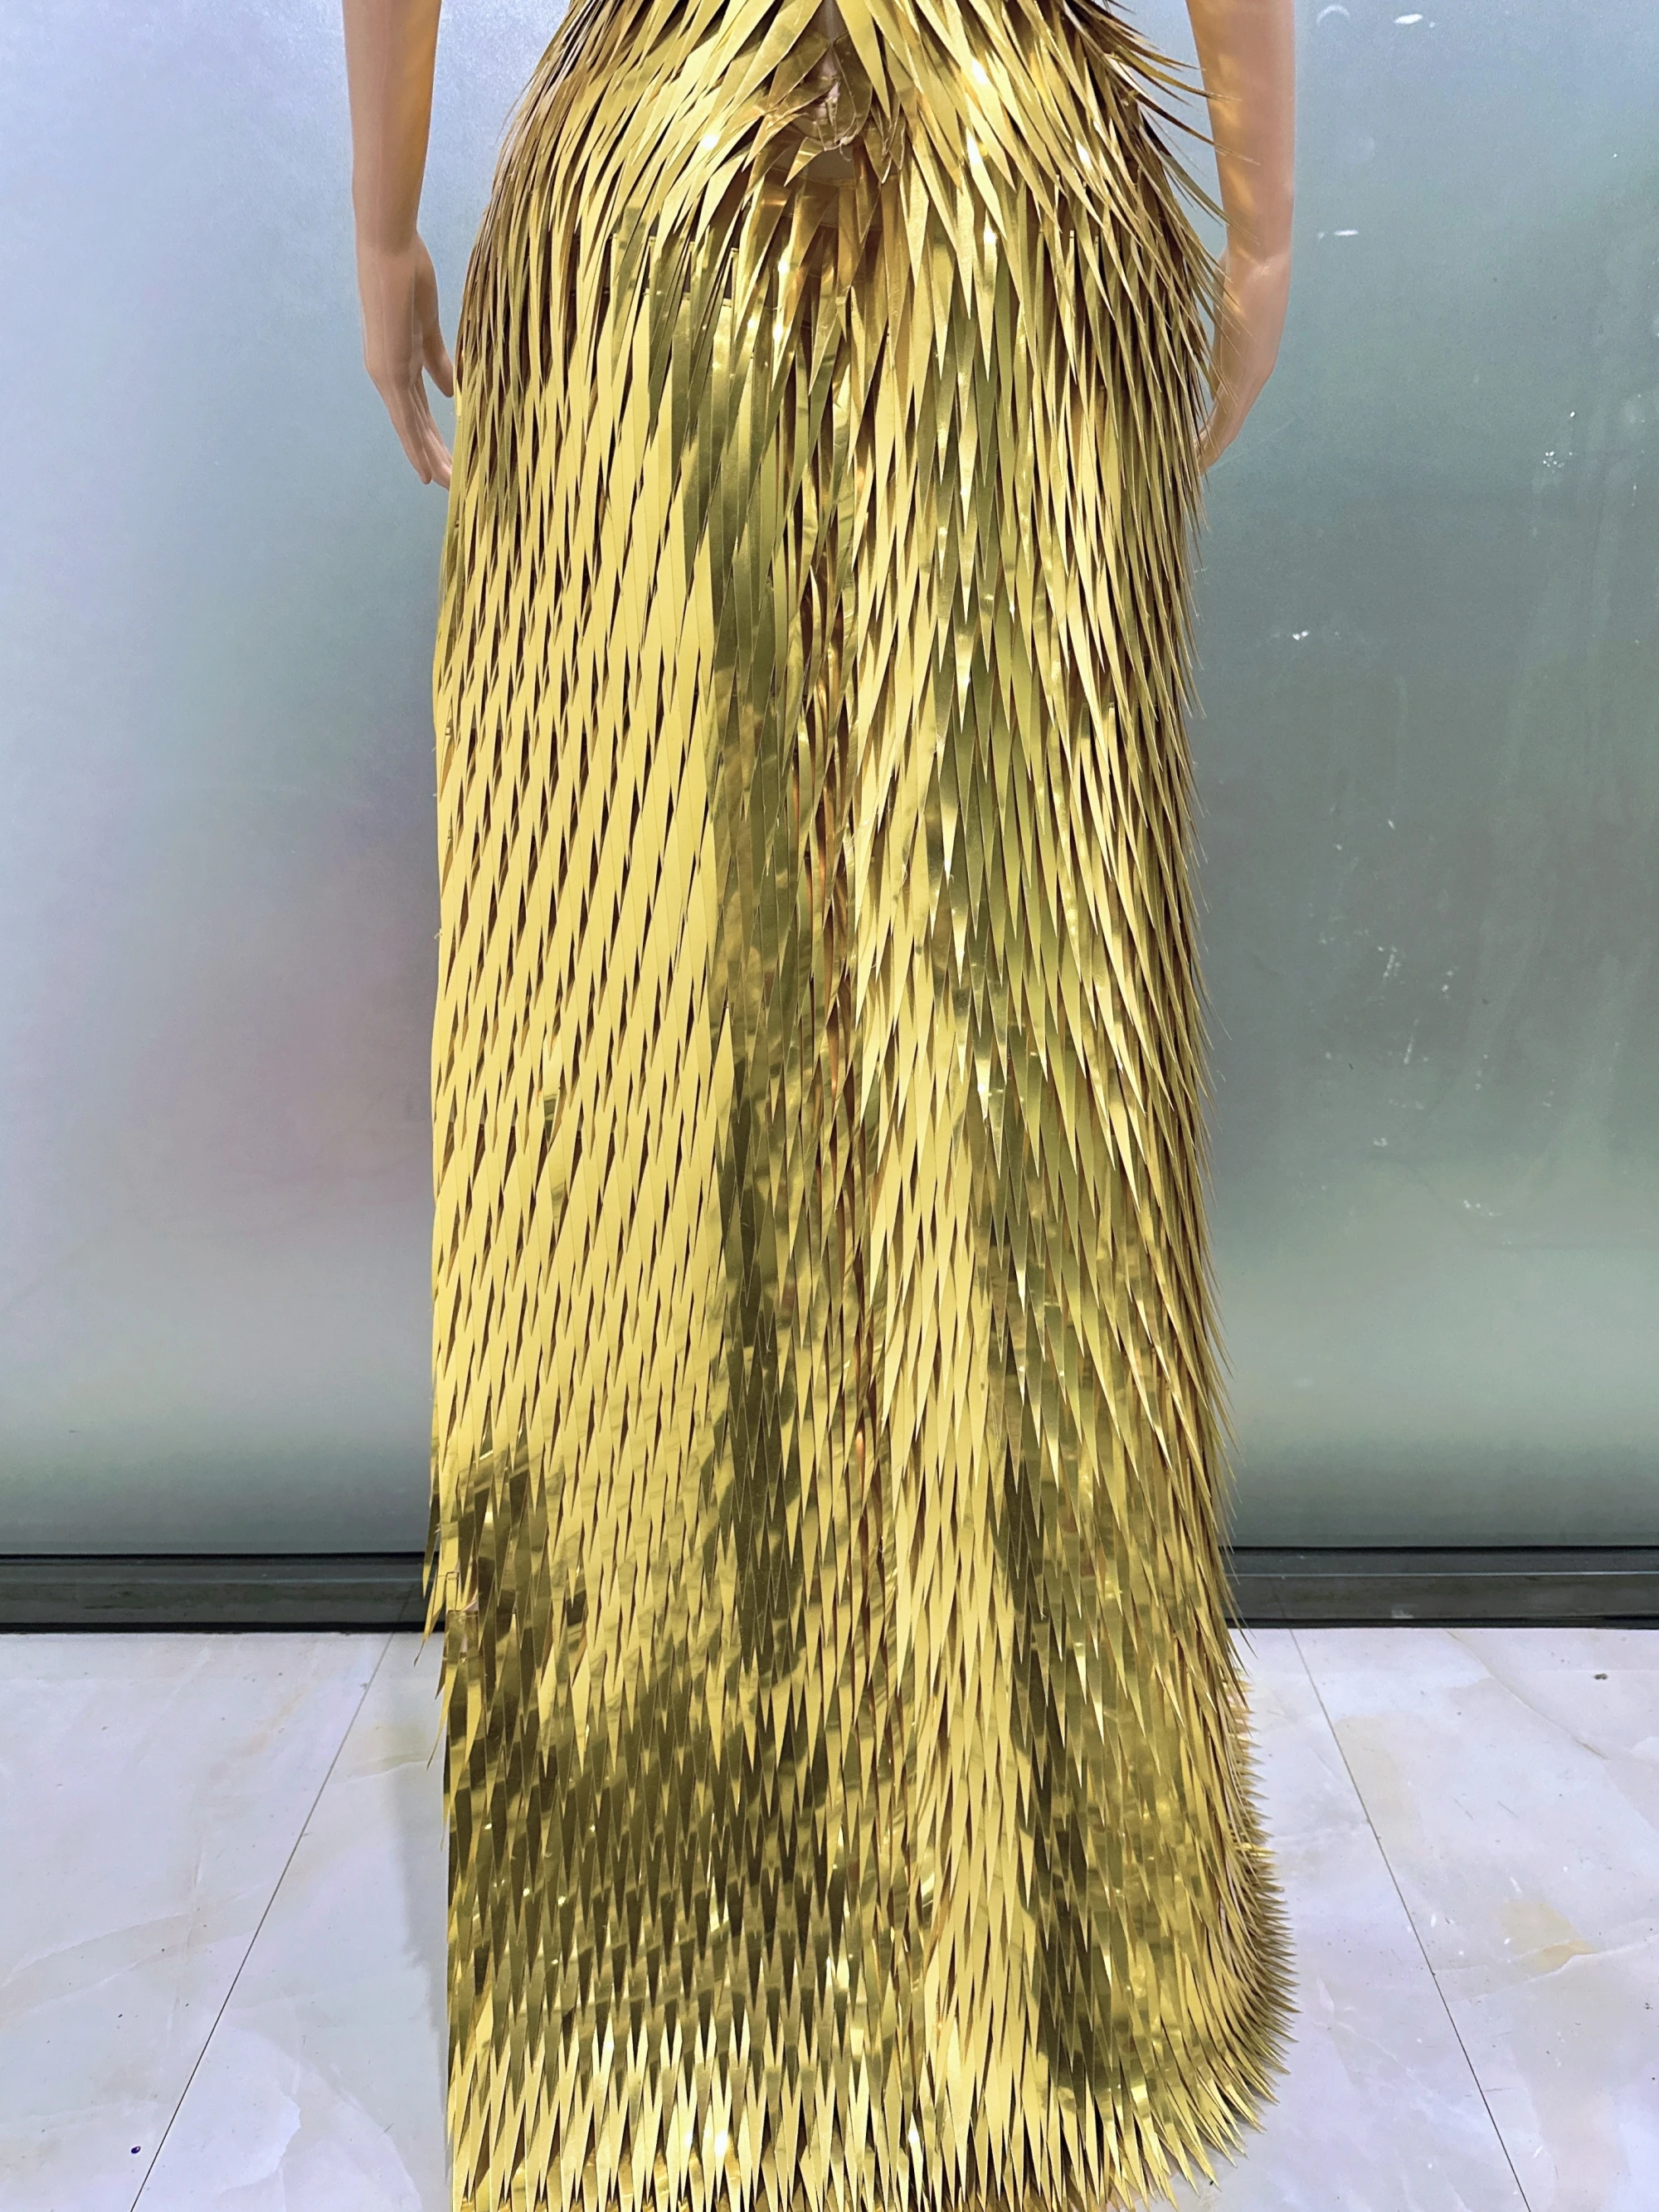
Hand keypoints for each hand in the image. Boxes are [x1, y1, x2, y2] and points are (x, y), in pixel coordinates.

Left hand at [355, 232, 453, 486]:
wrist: (389, 249)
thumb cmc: (409, 274)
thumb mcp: (427, 326)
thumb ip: (438, 360)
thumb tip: (449, 392)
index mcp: (396, 360)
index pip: (417, 407)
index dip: (430, 434)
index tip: (446, 458)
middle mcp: (386, 373)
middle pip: (413, 423)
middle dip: (432, 452)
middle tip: (451, 480)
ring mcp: (386, 374)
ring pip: (410, 427)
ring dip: (428, 457)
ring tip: (445, 483)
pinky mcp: (389, 371)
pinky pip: (405, 417)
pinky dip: (415, 446)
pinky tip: (427, 469)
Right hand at [1199, 240, 1289, 471]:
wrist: (1260, 253)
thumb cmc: (1241, 262)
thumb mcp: (1227, 296)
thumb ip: (1219, 317)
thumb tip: (1206, 320)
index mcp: (1253, 355)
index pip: (1233, 400)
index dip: (1216, 423)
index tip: (1196, 440)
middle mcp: (1257, 372)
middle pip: (1231, 421)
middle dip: (1211, 445)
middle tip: (1189, 466)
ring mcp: (1251, 377)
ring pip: (1228, 427)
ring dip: (1208, 450)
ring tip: (1188, 470)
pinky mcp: (1242, 377)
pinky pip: (1225, 423)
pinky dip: (1210, 446)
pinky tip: (1196, 461)